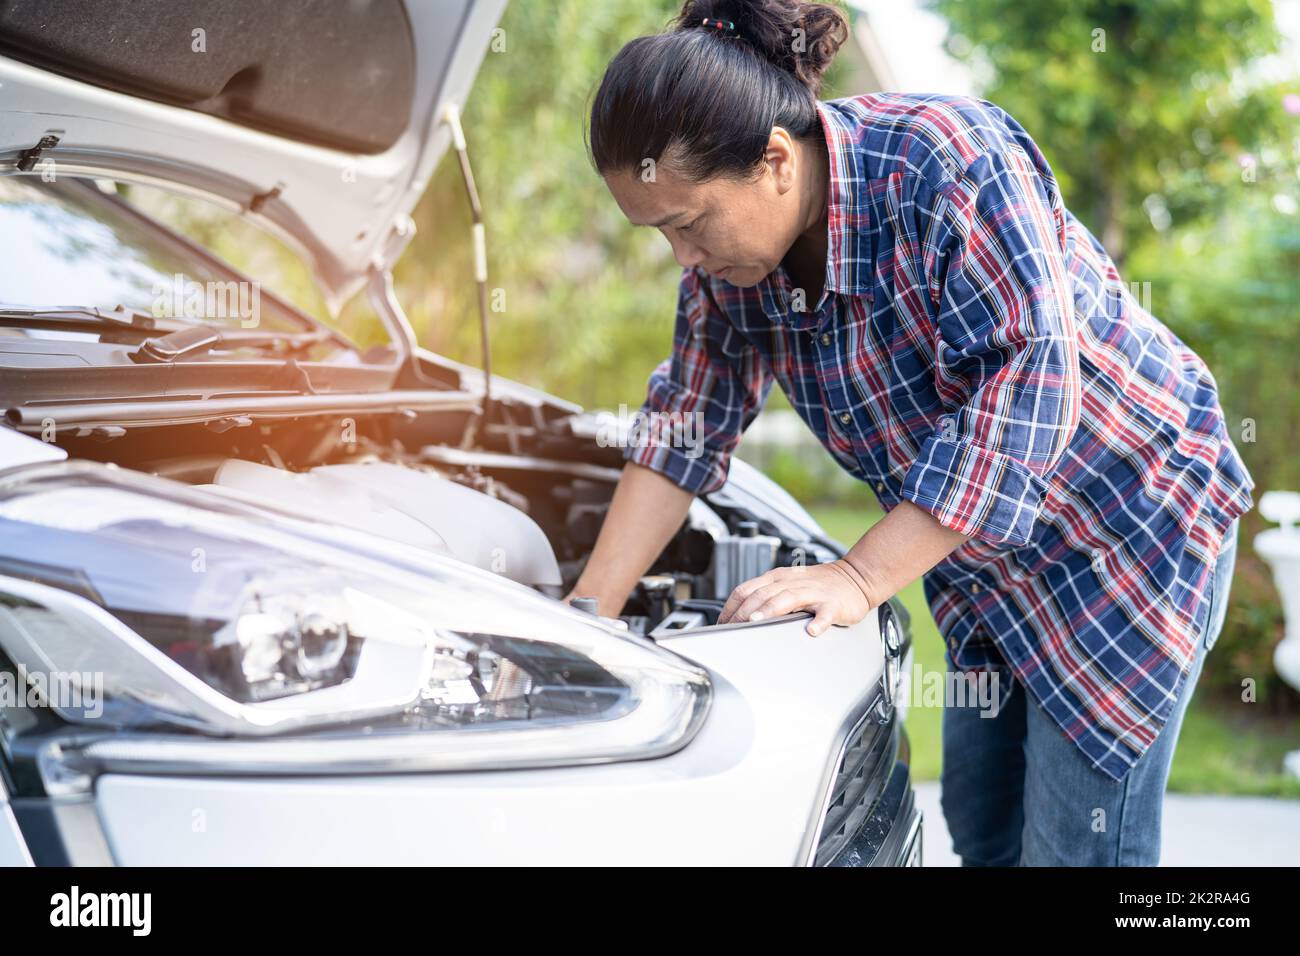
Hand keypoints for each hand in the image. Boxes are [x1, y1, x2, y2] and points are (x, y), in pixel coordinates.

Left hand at [716, 560, 878, 635]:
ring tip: (757, 622)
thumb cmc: (818, 585)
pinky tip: (812, 630)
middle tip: (732, 628)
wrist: (855, 578)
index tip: (721, 625)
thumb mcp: (786, 585)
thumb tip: (738, 616)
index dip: (730, 607)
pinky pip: (824, 612)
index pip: (746, 589)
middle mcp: (792, 582)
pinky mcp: (832, 603)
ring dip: (770, 610)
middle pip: (761, 594)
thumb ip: (764, 596)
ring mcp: (813, 592)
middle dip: (743, 612)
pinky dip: (818, 621)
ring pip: (787, 599)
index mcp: (777, 578)